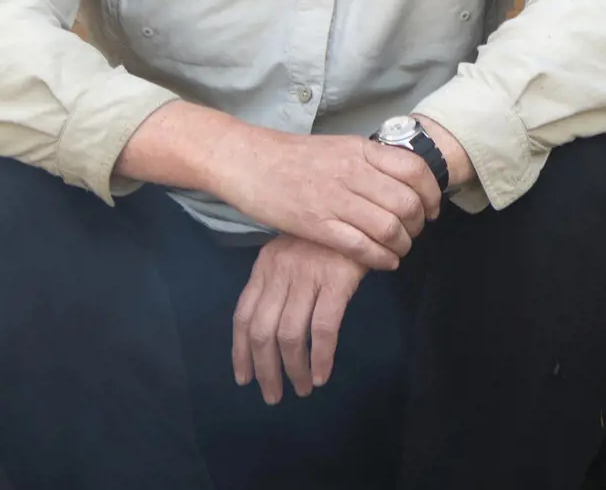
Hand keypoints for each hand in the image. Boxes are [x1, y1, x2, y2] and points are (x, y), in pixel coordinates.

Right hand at [209, 127, 440, 271]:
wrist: (249, 161)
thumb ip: (369, 162)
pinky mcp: (318, 225)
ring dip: (402, 245)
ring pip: (389, 228)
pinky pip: (362, 247)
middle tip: (414, 233)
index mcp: (361, 150)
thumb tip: (400, 181)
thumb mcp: (339, 147)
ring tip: (398, 250)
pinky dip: (381, 259)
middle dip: (418, 225)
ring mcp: (335, 199)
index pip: (415, 170)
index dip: (431, 193)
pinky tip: (384, 262)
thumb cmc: (293, 157)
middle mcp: (353, 172)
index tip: (431, 209)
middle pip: (407, 203)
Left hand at [233, 235, 369, 404]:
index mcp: (265, 265)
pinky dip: (321, 357)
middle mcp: (280, 271)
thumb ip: (280, 281)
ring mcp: (307, 275)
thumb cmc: (330, 236)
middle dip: (264, 369)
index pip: (243, 315)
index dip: (241, 351)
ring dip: (293, 369)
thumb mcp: (293, 251)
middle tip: (272, 395)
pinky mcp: (336, 280)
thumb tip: (271, 327)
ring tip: (302, 389)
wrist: (365, 209)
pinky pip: (323, 328)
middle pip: (262, 331)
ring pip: (289, 334)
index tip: (243, 378)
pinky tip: (322, 374)